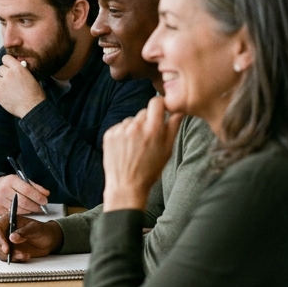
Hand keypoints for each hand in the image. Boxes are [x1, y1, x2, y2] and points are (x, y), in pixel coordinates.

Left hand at [0, 54, 46, 117]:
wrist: (33, 107)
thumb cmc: (35, 94)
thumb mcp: (31, 77)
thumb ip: (21, 71)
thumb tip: (16, 68)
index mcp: (18, 68)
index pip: (5, 58)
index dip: (7, 63)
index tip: (9, 67)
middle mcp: (9, 74)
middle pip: (0, 69)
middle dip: (5, 74)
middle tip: (11, 82)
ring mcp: (2, 84)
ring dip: (2, 84)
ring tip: (10, 91)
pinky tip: (4, 95)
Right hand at [0, 173, 49, 215]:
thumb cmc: (10, 184)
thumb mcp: (21, 180)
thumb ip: (34, 187)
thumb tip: (46, 194)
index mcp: (11, 180)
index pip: (27, 190)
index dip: (37, 197)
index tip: (45, 201)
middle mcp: (4, 190)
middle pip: (23, 202)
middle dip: (35, 206)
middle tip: (41, 208)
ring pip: (19, 210)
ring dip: (29, 211)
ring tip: (33, 209)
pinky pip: (13, 215)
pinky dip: (21, 214)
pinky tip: (24, 211)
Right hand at [0, 216, 62, 261]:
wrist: (48, 240)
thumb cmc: (42, 230)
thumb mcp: (35, 229)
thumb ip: (24, 232)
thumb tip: (12, 237)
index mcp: (8, 221)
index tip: (6, 248)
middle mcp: (4, 231)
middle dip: (4, 250)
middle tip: (17, 254)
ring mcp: (5, 241)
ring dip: (9, 256)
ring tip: (24, 256)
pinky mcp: (8, 250)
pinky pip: (3, 257)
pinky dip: (12, 259)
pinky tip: (23, 257)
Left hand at [102, 96, 181, 211]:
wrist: (126, 184)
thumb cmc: (151, 170)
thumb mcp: (168, 150)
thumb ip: (173, 128)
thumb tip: (178, 111)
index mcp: (153, 129)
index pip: (156, 102)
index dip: (160, 104)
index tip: (162, 110)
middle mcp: (136, 126)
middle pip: (144, 112)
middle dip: (149, 120)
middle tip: (149, 137)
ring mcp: (120, 130)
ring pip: (132, 120)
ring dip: (135, 127)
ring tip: (136, 145)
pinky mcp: (109, 134)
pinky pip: (120, 127)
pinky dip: (124, 133)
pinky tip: (126, 147)